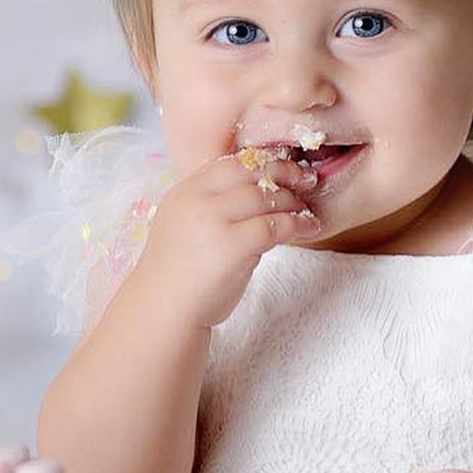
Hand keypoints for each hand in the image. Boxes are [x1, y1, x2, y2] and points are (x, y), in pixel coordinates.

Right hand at [135, 150, 323, 328]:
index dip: (261, 162)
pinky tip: (309, 227)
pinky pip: (275, 225)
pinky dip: (298, 224)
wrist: (163, 310)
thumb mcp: (185, 225)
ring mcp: (214, 221)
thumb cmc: (178, 274)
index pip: (230, 163)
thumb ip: (212, 206)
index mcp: (185, 191)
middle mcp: (197, 200)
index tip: (281, 168)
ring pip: (265, 197)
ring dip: (293, 201)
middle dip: (283, 172)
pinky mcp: (233, 245)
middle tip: (305, 178)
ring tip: (307, 208)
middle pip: (250, 173)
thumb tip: (258, 194)